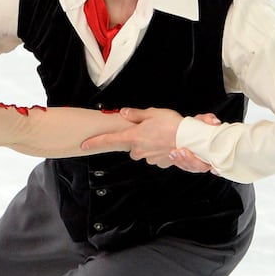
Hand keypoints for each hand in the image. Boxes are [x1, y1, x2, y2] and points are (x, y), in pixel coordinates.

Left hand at [80, 108, 219, 172]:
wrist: (190, 139)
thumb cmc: (172, 125)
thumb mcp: (152, 113)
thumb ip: (135, 114)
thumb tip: (123, 113)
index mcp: (132, 136)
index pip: (108, 140)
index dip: (94, 143)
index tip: (84, 145)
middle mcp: (138, 150)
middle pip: (131, 146)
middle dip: (137, 139)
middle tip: (150, 130)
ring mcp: (149, 158)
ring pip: (144, 151)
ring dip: (150, 145)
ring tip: (162, 135)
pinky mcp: (160, 163)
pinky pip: (156, 156)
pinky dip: (160, 150)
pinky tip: (168, 144)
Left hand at [168, 113, 218, 173]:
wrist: (182, 131)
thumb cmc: (196, 127)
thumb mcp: (201, 120)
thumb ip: (208, 119)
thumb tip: (215, 122)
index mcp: (214, 152)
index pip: (219, 165)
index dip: (218, 170)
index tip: (213, 169)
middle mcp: (206, 160)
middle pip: (201, 167)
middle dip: (191, 161)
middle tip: (183, 150)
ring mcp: (195, 164)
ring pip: (190, 168)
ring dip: (182, 161)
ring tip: (175, 151)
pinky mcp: (186, 164)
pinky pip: (182, 166)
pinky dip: (176, 161)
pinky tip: (172, 154)